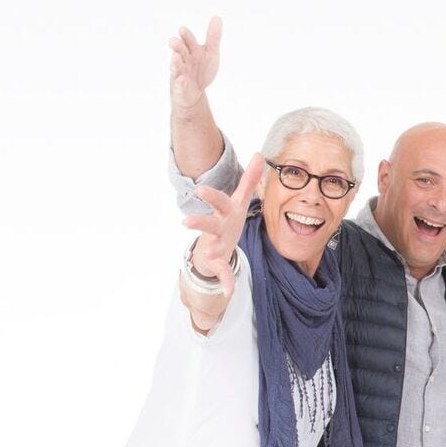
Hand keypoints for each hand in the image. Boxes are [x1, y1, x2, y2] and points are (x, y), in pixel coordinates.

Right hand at [169, 17, 221, 111]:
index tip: (182, 30)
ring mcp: (180, 72)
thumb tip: (217, 17)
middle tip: (174, 41)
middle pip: (179, 50)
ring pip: (176, 65)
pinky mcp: (179, 86)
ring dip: (175, 61)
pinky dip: (180, 81)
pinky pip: (179, 84)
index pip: (188, 40)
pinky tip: (182, 79)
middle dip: (177, 46)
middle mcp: (184, 59)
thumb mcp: (210, 54)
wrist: (194, 93)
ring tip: (175, 56)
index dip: (186, 36)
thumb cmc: (201, 70)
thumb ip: (213, 38)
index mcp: (191, 49)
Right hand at [183, 153, 262, 297]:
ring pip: (212, 247)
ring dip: (209, 250)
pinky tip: (229, 291)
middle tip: (186, 221)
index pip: (218, 202)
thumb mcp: (240, 200)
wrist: (214, 248)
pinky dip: (226, 281)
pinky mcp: (219, 262)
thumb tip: (259, 155)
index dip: (210, 196)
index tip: (200, 189)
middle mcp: (217, 228)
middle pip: (209, 224)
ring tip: (206, 253)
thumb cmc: (228, 219)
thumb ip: (250, 179)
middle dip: (199, 222)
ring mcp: (216, 245)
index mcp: (225, 213)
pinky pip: (224, 272)